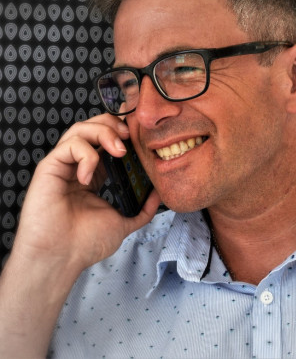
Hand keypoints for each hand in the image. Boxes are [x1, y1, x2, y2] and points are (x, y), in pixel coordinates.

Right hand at [13, 113, 160, 272]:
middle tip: (130, 137)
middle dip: (113, 125)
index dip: (122, 132)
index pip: (106, 141)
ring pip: (80, 129)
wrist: (61, 258)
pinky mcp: (49, 167)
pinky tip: (89, 177)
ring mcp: (63, 166)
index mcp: (94, 174)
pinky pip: (69, 145)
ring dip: (103, 133)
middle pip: (93, 127)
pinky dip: (86, 155)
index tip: (140, 135)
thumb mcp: (123, 222)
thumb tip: (158, 195)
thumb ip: (142, 210)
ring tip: (119, 150)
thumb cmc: (85, 243)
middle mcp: (78, 166)